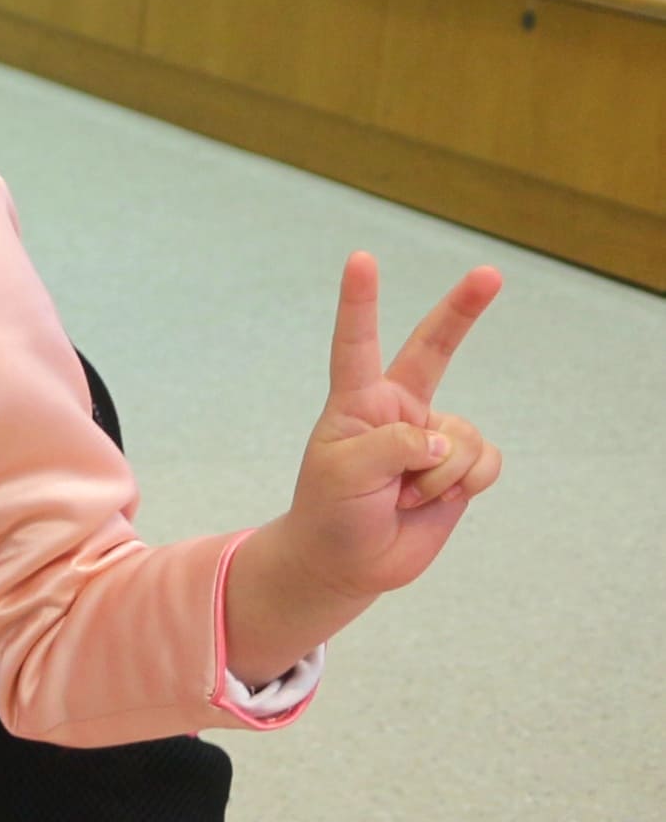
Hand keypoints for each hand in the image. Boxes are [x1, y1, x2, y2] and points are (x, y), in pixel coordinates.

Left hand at [230, 255, 502, 678]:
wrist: (347, 564)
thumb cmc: (331, 511)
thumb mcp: (345, 473)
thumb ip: (393, 446)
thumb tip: (444, 442)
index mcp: (357, 402)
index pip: (357, 343)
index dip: (360, 302)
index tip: (360, 258)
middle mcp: (399, 410)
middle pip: (435, 348)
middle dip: (464, 310)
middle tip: (490, 273)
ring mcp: (434, 436)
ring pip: (463, 438)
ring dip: (439, 477)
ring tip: (403, 497)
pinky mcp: (461, 467)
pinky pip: (485, 462)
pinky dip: (464, 486)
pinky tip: (434, 501)